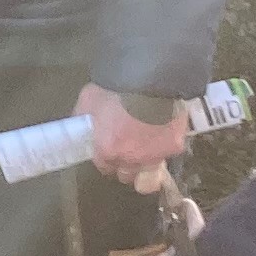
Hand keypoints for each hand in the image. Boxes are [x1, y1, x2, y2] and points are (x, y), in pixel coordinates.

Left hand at [76, 82, 191, 192]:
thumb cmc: (114, 89)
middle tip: (126, 147)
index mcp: (107, 150)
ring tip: (145, 145)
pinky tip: (163, 132)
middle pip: (127, 174)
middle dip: (125, 164)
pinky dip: (164, 146)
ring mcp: (154, 155)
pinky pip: (167, 152)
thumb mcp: (88, 101)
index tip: (107, 148)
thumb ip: (84, 118)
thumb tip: (81, 125)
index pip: (104, 166)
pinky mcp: (174, 146)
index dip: (106, 158)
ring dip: (145, 161)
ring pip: (148, 170)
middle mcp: (131, 159)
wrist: (149, 80)